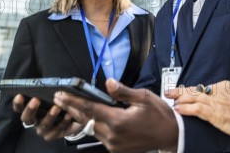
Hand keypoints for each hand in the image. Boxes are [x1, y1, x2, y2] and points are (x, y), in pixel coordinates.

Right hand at [12, 94, 79, 139]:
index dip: (18, 103)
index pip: (19, 107)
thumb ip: (51, 93)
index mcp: (30, 110)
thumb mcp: (54, 97)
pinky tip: (68, 114)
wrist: (70, 118)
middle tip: (36, 100)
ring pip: (43, 125)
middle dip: (30, 109)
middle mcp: (33, 121)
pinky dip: (63, 122)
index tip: (19, 95)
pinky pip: (57, 130)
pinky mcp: (52, 135)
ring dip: (50, 116)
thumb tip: (55, 90)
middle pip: (27, 118)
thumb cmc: (58, 103)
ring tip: (57, 107)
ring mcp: (42, 130)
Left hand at [54, 78, 178, 152]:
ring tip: (73, 106)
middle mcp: (113, 136)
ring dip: (83, 118)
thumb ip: (123, 92)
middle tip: (59, 99)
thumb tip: (108, 82)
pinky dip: (95, 126)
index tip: (60, 95)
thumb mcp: (144, 98)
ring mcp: (113, 145)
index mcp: (119, 121)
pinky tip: (93, 118)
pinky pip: (100, 136)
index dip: (73, 102)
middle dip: (73, 109)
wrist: (170, 135)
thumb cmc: (159, 114)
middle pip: (87, 120)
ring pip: (92, 129)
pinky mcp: (116, 150)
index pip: (90, 109)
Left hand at [168, 81, 229, 139]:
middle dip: (181, 91)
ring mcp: (215, 102)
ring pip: (192, 97)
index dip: (192, 91)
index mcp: (225, 86)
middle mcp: (218, 91)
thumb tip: (225, 104)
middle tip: (170, 92)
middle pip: (195, 89)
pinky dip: (185, 109)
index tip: (185, 92)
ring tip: (171, 100)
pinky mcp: (214, 113)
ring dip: (179, 99)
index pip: (204, 88)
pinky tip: (178, 109)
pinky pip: (195, 109)